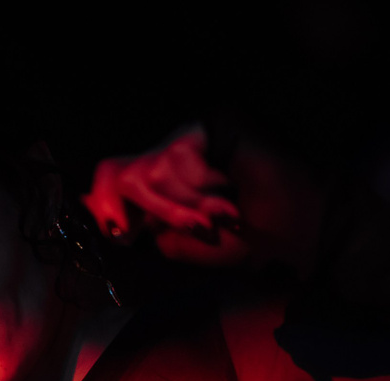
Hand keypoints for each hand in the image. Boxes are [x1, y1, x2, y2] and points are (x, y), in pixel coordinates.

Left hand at [84, 123, 245, 266]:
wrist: (294, 228)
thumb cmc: (244, 238)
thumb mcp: (182, 244)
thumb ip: (142, 228)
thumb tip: (95, 206)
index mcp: (156, 187)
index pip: (110, 179)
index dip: (103, 202)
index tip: (119, 230)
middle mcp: (165, 158)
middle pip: (119, 174)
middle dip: (154, 211)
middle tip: (192, 227)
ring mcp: (183, 140)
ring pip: (148, 174)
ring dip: (184, 206)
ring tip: (219, 216)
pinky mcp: (202, 127)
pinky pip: (175, 159)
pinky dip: (198, 188)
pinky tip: (226, 195)